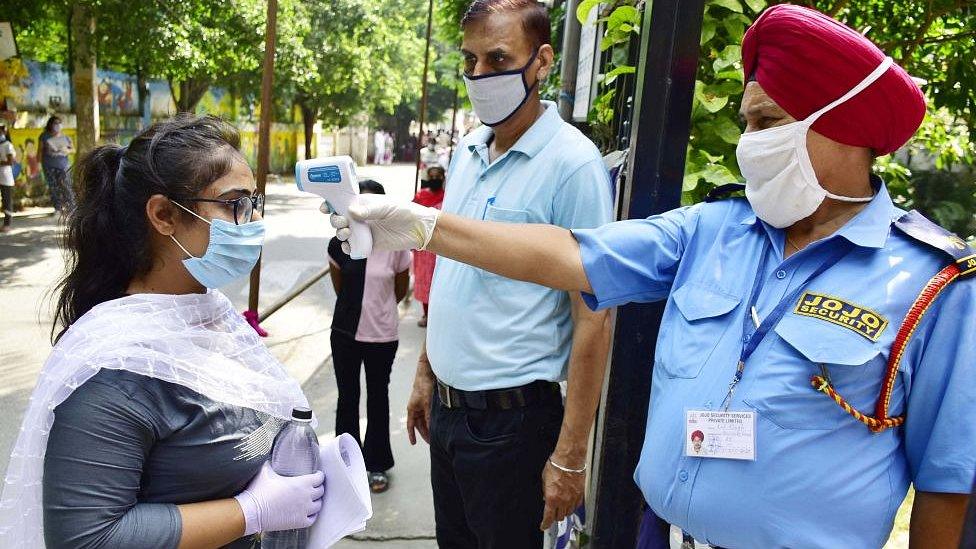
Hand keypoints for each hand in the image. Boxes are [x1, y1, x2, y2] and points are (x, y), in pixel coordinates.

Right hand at [234, 461, 324, 534]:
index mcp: (302, 482)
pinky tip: (307, 512)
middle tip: (312, 487)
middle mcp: (307, 496)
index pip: (320, 477)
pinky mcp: (299, 522)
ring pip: (318, 505)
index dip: (318, 475)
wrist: (251, 512)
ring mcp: (304, 510)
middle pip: (321, 491)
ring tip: (310, 500)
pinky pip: (313, 518)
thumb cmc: (259, 491)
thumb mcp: (265, 471)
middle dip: (318, 488)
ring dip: (316, 501)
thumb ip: (271, 462)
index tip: (316, 475)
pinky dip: (312, 515)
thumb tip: (270, 456)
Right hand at [322, 194, 438, 253]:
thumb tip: (350, 211)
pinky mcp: (369, 244)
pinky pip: (353, 247)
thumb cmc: (403, 211)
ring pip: (343, 233)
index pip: (341, 203)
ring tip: (345, 232)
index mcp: (361, 204)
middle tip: (343, 221)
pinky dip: (348, 248)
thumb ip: (369, 210)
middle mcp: (360, 217)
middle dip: (335, 220)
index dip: (330, 204)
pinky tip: (348, 246)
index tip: (325, 208)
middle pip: (339, 219)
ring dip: (339, 233)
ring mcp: (363, 231)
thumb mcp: (386, 207)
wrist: (418, 228)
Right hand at [406, 371, 433, 444]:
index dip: (411, 434)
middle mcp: (416, 408)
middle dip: (425, 433)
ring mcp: (422, 405)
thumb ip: (429, 416)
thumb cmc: (424, 386)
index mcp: (412, 409)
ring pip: (425, 420)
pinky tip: (439, 424)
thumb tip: (431, 428)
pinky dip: (433, 420)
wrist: (428, 373)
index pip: (410, 425)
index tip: (413, 443)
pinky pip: (430, 414)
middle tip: (431, 442)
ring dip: (430, 427)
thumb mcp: (427, 404)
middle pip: (419, 424)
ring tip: (436, 435)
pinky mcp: (429, 402)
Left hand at [539, 458, 584, 530]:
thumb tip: (545, 497)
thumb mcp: (544, 479)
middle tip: (553, 512)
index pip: (548, 517)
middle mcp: (563, 501)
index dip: (546, 524)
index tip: (544, 526)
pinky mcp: (580, 494)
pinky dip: (572, 506)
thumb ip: (545, 491)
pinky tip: (570, 501)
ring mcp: (573, 498)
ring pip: (569, 512)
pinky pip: (576, 506)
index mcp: (552, 498)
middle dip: (555, 516)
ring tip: (562, 506)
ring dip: (564, 511)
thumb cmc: (556, 466)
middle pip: (559, 516)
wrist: (569, 459)